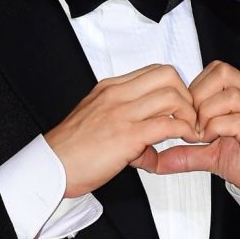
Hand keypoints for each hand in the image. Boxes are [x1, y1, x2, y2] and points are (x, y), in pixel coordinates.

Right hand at [44, 64, 201, 197]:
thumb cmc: (70, 150)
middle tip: (188, 116)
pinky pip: (167, 124)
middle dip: (186, 94)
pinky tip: (184, 140)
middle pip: (167, 75)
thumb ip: (124, 126)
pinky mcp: (126, 136)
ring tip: (188, 130)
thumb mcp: (95, 123)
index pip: (153, 71)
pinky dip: (183, 131)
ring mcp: (121, 114)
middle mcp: (116, 96)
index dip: (174, 86)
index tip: (179, 105)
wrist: (51, 167)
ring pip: (172, 96)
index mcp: (109, 88)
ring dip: (188, 114)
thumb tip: (148, 147)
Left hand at [150, 60, 239, 233]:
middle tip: (191, 121)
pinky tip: (212, 141)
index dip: (196, 87)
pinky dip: (217, 128)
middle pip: (222, 73)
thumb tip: (159, 160)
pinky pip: (239, 122)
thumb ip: (189, 155)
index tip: (187, 112)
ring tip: (201, 134)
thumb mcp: (218, 158)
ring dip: (206, 113)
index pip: (218, 70)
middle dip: (197, 95)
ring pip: (229, 95)